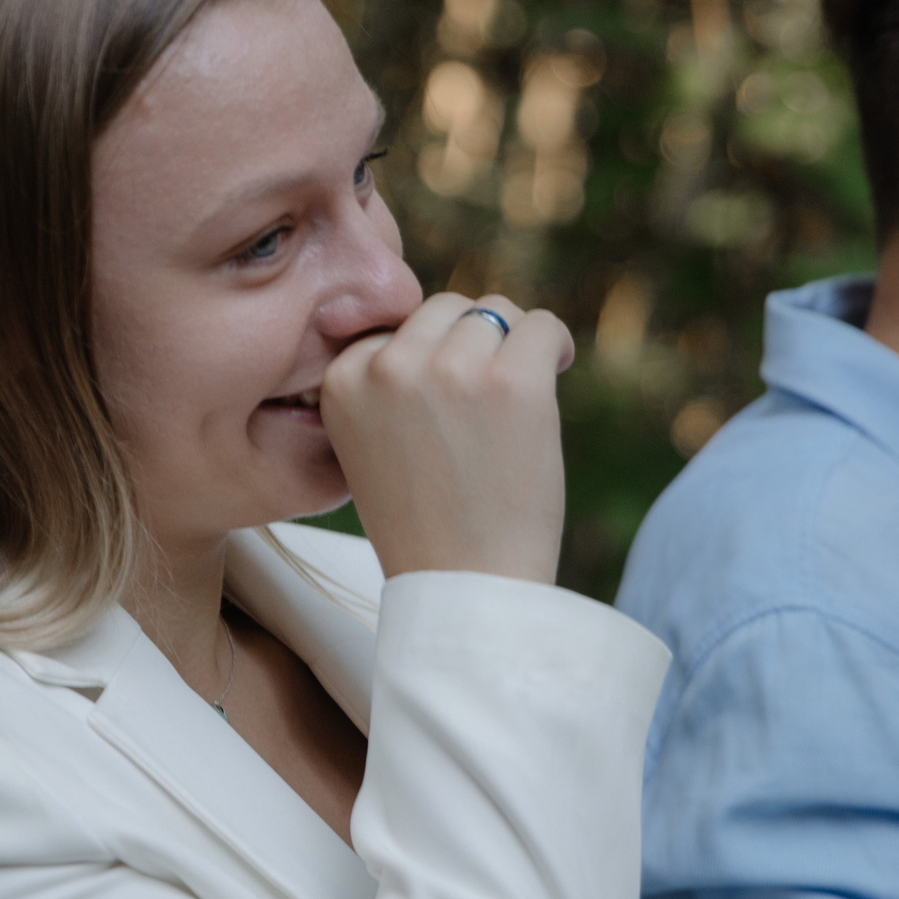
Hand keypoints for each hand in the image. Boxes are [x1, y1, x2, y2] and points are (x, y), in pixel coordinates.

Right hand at [319, 292, 571, 585]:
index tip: (449, 404)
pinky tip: (556, 373)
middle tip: (491, 398)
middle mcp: (388, 367)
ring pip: (493, 311)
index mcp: (342, 381)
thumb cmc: (425, 523)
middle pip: (444, 309)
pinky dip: (555, 345)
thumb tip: (447, 316)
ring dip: (513, 345)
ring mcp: (450, 369)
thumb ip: (388, 381)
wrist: (465, 589)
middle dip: (473, 342)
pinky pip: (543, 326)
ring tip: (518, 399)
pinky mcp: (512, 381)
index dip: (431, 358)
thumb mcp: (371, 443)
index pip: (396, 328)